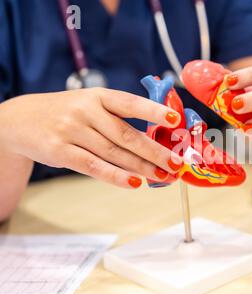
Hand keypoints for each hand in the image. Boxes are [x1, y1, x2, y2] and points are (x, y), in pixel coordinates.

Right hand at [0, 88, 183, 188]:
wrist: (20, 119)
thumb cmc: (67, 113)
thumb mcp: (90, 104)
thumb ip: (117, 119)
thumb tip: (154, 142)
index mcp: (98, 96)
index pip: (130, 103)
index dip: (154, 110)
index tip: (175, 120)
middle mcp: (85, 110)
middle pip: (126, 134)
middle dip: (155, 151)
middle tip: (176, 163)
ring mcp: (71, 130)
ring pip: (113, 152)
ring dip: (141, 167)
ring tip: (162, 176)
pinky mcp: (60, 151)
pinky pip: (93, 166)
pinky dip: (115, 176)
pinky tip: (134, 183)